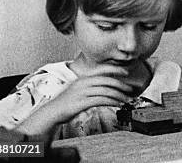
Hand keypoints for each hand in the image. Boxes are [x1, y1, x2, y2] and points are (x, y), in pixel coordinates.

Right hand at [17, 65, 132, 135]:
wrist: (52, 112)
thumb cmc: (66, 102)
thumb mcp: (78, 89)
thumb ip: (90, 85)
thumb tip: (105, 85)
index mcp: (83, 78)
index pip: (102, 69)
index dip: (116, 69)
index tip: (126, 72)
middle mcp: (83, 82)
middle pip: (107, 80)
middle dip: (121, 85)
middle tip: (129, 89)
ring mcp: (82, 92)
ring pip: (106, 91)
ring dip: (118, 95)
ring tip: (126, 100)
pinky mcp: (81, 103)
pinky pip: (101, 100)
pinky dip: (112, 102)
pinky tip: (118, 104)